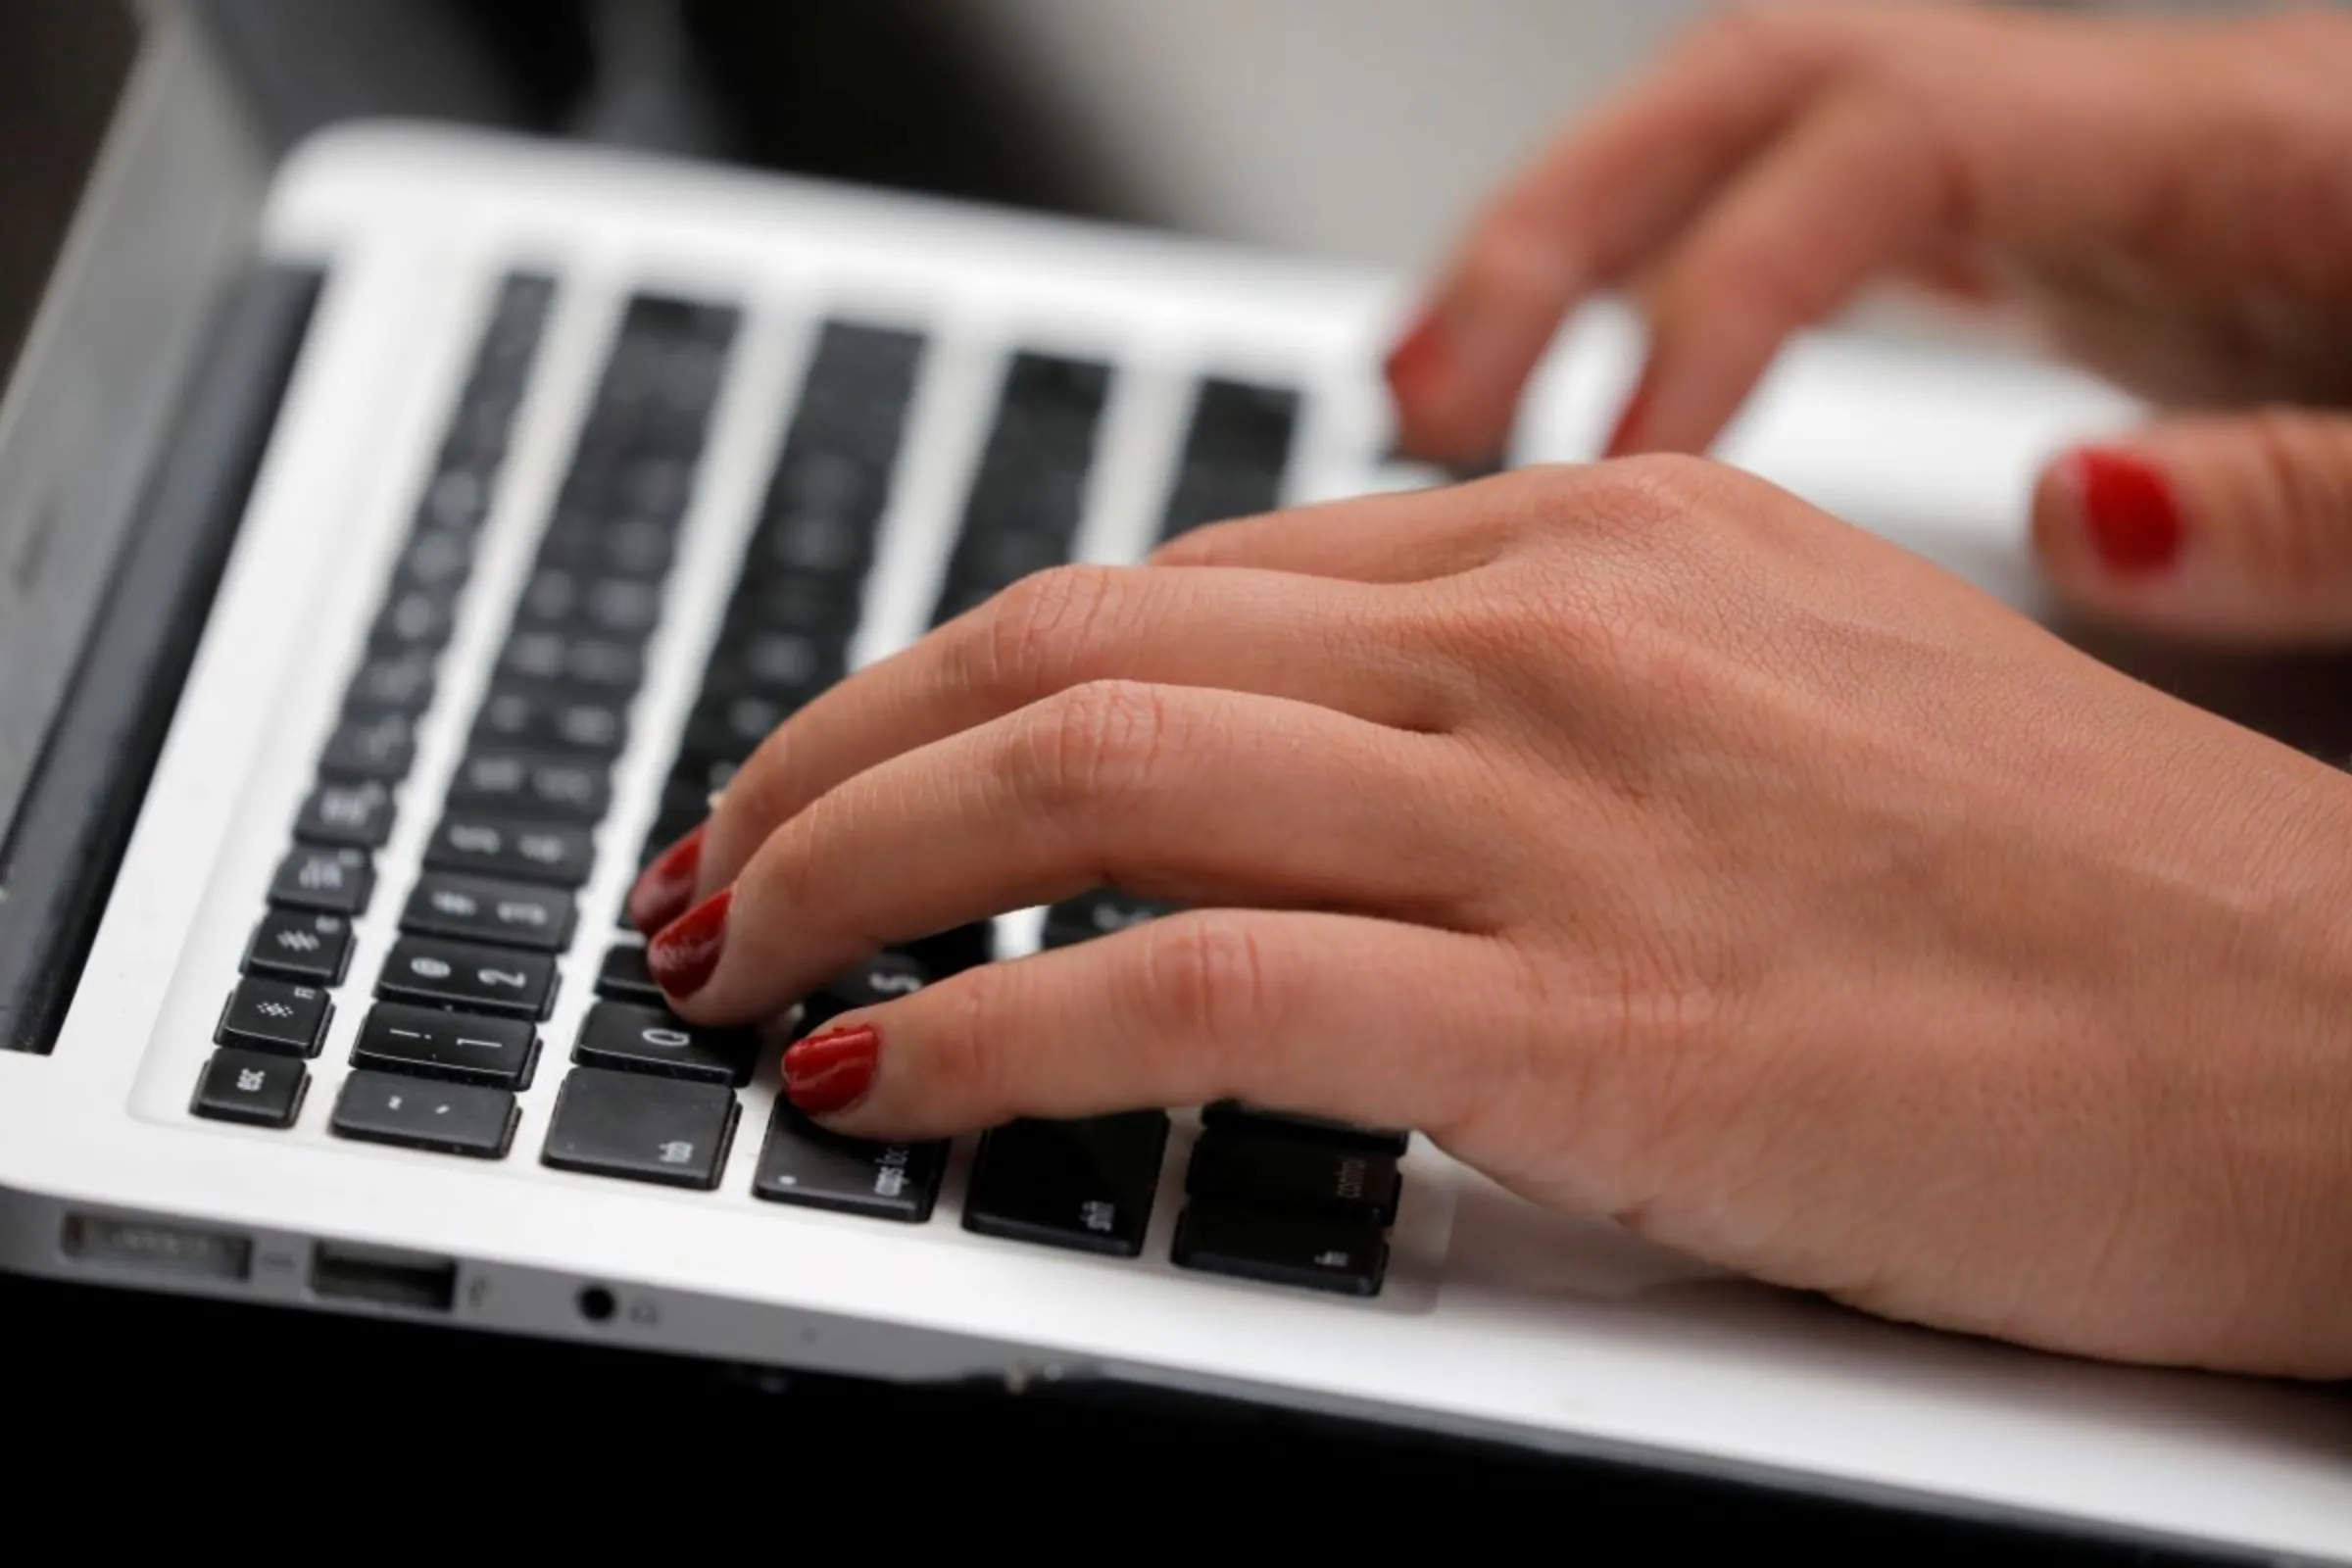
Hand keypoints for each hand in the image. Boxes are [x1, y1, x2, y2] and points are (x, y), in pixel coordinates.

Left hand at [633, 460, 2351, 1378]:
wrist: (2330, 1041)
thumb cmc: (2075, 900)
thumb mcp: (1771, 699)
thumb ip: (1529, 694)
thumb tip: (1301, 749)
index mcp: (1592, 540)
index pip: (1167, 578)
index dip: (953, 679)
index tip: (850, 769)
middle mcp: (1552, 632)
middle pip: (1072, 643)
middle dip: (840, 755)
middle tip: (723, 855)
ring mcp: (1562, 811)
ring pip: (1086, 776)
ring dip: (850, 867)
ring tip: (733, 957)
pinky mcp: (1585, 1017)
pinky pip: (1189, 992)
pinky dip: (988, 1031)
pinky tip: (879, 1078)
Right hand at [1386, 1, 2351, 644]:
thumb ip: (2309, 492)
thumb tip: (2078, 519)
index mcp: (2224, 152)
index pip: (1885, 146)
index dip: (1716, 292)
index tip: (1616, 465)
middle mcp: (2124, 135)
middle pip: (1759, 89)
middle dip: (1562, 231)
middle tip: (1421, 399)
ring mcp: (2083, 184)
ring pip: (1757, 151)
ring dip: (1581, 259)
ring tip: (1442, 407)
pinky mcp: (2071, 247)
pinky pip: (1819, 230)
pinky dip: (1684, 307)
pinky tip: (1617, 424)